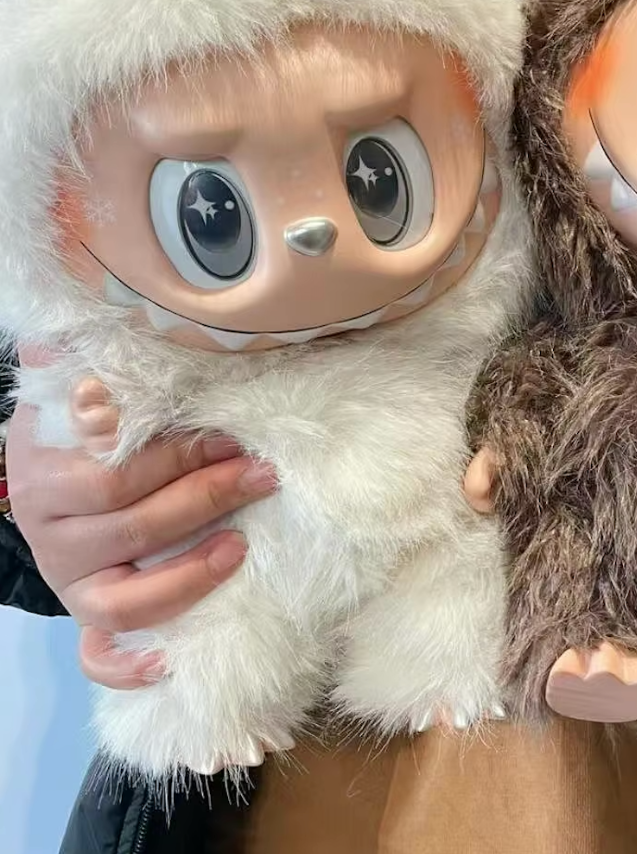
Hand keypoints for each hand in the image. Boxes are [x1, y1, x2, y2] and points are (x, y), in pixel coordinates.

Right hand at [7, 349, 277, 689]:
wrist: (42, 477)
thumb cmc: (78, 430)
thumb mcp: (78, 388)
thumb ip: (96, 358)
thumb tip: (127, 303)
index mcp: (47, 470)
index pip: (116, 470)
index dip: (178, 454)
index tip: (232, 434)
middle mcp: (52, 530)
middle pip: (132, 522)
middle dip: (205, 496)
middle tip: (262, 474)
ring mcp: (68, 580)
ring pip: (120, 597)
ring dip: (187, 575)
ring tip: (240, 549)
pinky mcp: (83, 614)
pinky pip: (97, 655)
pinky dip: (130, 666)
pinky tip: (172, 663)